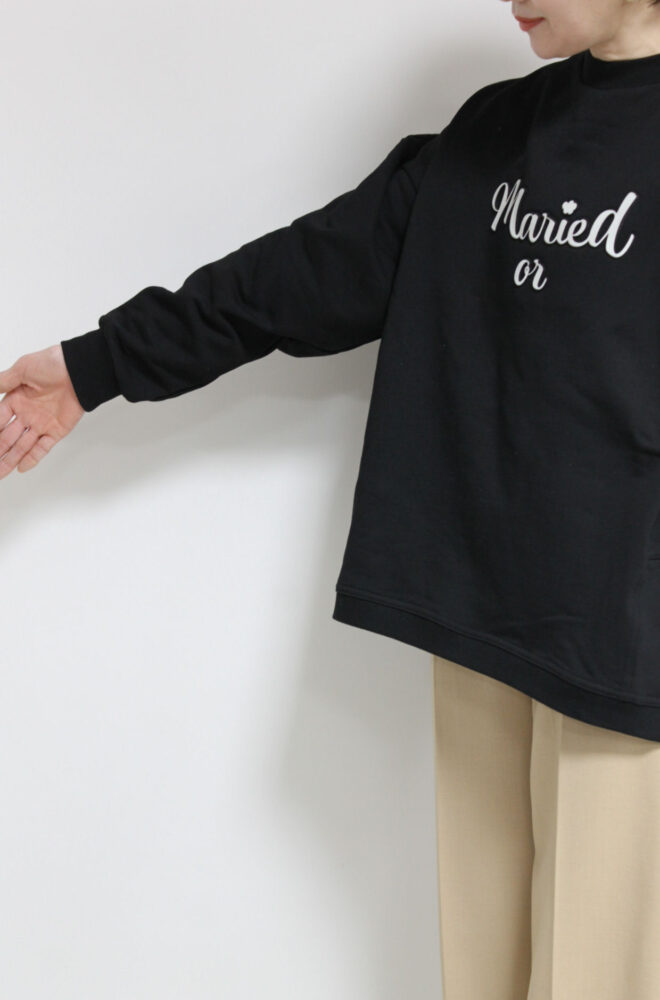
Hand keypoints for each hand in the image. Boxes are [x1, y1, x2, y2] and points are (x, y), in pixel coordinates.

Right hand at [0, 344, 84, 478]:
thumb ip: (3, 382)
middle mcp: (27, 414)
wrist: (79, 371)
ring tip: (1, 472)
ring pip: (22, 446)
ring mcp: (41, 423)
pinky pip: (43, 448)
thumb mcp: (22, 369)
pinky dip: (33, 458)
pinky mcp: (57, 430)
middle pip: (7, 437)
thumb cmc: (52, 364)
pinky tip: (21, 468)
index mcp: (16, 400)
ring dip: (10, 459)